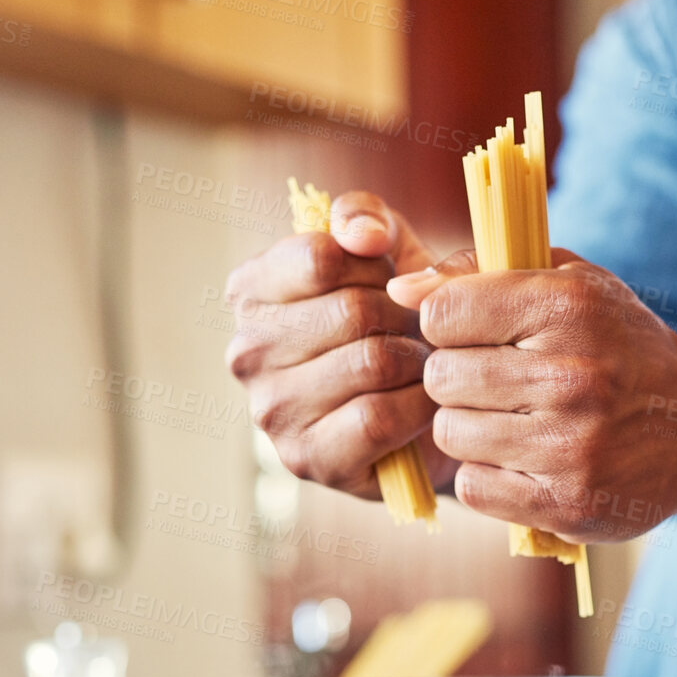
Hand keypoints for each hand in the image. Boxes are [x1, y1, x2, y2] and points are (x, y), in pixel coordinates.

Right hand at [223, 191, 459, 499]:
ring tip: (422, 364)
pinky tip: (426, 404)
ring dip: (418, 363)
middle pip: (352, 312)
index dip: (378, 265)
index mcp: (251, 291)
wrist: (429, 404)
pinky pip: (378, 419)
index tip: (392, 280)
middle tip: (416, 331)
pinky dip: (419, 408)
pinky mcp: (308, 459)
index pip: (319, 256)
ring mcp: (271, 411)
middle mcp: (247, 351)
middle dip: (405, 318)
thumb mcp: (386, 249)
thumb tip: (362, 235)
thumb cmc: (398, 318)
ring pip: (371, 364)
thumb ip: (367, 217)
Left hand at [387, 251, 676, 541]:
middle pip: (440, 377)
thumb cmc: (623, 347)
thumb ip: (483, 273)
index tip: (477, 336)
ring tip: (510, 421)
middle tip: (494, 384)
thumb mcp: (572, 285)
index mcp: (568, 310)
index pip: (443, 315)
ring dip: (470, 428)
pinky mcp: (566, 503)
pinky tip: (522, 461)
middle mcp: (570, 378)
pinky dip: (488, 476)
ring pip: (452, 434)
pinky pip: (473, 487)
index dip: (448, 326)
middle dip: (456, 379)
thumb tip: (400, 291)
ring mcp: (569, 447)